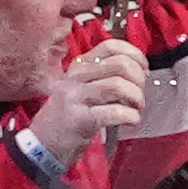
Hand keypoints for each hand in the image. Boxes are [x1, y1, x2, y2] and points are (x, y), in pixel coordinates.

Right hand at [33, 28, 158, 161]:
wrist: (43, 141)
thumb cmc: (70, 113)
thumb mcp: (82, 86)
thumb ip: (105, 75)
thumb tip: (140, 70)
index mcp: (79, 65)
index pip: (111, 47)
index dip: (134, 56)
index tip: (144, 70)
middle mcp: (75, 77)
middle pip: (120, 65)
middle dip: (139, 80)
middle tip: (139, 95)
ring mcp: (74, 97)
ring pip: (118, 85)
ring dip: (137, 98)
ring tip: (136, 109)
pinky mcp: (78, 119)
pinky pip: (114, 111)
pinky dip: (130, 115)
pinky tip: (132, 120)